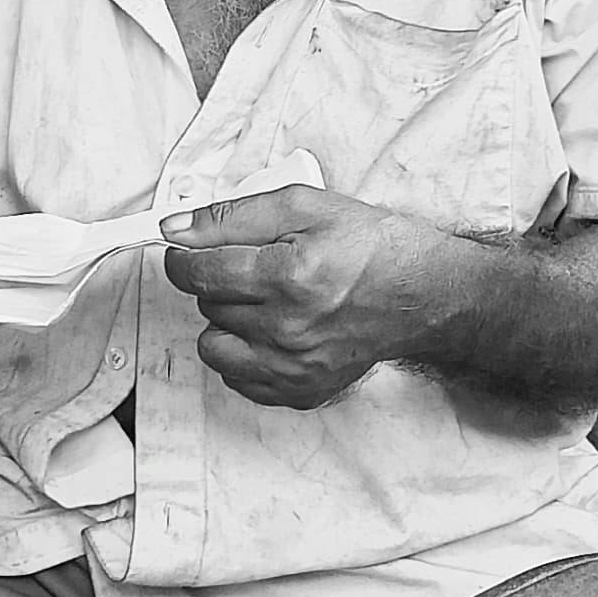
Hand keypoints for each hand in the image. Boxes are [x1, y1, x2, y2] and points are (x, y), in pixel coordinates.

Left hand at [159, 184, 442, 407]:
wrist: (421, 294)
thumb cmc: (371, 247)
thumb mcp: (303, 206)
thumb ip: (232, 216)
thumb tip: (176, 228)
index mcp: (287, 276)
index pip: (197, 273)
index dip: (182, 257)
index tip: (186, 251)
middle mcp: (288, 328)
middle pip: (207, 305)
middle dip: (218, 281)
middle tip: (252, 267)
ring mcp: (294, 366)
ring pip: (214, 346)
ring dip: (226, 320)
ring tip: (261, 301)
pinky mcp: (301, 390)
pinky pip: (238, 378)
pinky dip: (245, 353)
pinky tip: (272, 330)